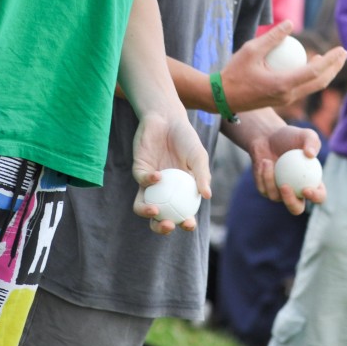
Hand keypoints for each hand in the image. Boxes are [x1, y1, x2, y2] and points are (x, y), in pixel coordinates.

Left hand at [132, 110, 210, 234]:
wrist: (168, 118)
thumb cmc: (186, 138)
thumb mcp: (198, 156)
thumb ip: (202, 175)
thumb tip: (207, 196)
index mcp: (180, 191)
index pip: (181, 213)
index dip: (185, 223)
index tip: (188, 223)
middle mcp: (163, 191)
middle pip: (159, 217)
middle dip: (161, 227)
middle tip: (168, 224)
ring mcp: (149, 182)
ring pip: (142, 205)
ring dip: (146, 212)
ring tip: (155, 210)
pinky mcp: (138, 170)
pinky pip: (141, 181)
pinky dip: (149, 181)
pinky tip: (159, 176)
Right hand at [220, 21, 346, 111]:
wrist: (221, 98)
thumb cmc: (234, 73)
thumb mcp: (251, 50)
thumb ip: (272, 37)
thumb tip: (291, 23)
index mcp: (283, 84)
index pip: (315, 72)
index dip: (331, 60)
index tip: (341, 49)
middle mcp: (288, 95)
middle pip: (320, 82)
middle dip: (335, 67)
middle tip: (343, 52)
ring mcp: (286, 100)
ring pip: (313, 87)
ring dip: (326, 72)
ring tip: (333, 57)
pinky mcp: (282, 100)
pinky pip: (304, 87)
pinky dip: (313, 76)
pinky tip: (313, 63)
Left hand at [249, 124, 324, 216]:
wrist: (268, 137)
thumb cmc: (290, 136)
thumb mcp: (305, 134)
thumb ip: (312, 141)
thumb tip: (310, 155)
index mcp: (312, 183)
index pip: (319, 196)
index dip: (315, 196)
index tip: (306, 189)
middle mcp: (297, 192)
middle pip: (296, 209)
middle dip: (291, 202)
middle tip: (285, 186)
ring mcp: (280, 194)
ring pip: (276, 197)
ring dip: (270, 180)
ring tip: (268, 161)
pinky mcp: (266, 190)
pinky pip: (264, 189)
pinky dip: (262, 175)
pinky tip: (264, 161)